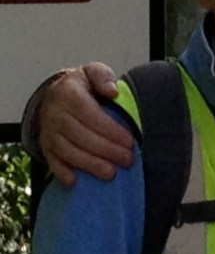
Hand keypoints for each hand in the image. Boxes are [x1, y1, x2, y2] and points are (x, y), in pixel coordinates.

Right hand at [39, 63, 134, 185]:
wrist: (57, 93)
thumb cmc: (82, 85)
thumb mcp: (94, 72)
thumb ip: (104, 77)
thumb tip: (113, 92)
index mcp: (68, 93)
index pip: (89, 113)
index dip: (109, 129)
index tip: (129, 141)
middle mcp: (54, 113)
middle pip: (80, 135)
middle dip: (106, 150)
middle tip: (127, 159)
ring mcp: (48, 131)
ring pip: (67, 151)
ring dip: (90, 164)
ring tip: (111, 173)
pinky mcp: (46, 146)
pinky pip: (52, 161)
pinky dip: (62, 172)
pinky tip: (76, 182)